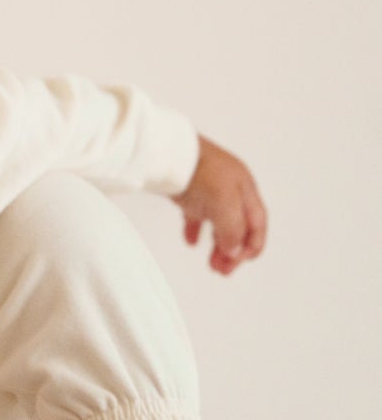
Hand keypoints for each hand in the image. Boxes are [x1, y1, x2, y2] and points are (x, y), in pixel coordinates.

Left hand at [173, 136, 266, 273]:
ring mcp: (208, 188)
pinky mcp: (187, 190)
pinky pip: (196, 215)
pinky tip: (190, 241)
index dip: (253, 244)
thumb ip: (232, 228)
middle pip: (239, 226)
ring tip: (212, 265)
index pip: (257, 222)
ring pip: (219, 223)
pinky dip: (195, 230)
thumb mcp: (224, 201)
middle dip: (234, 251)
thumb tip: (233, 251)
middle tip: (224, 271)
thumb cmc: (197, 167)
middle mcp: (229, 188)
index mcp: (244, 187)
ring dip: (218, 245)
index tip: (242, 261)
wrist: (163, 148)